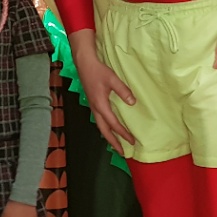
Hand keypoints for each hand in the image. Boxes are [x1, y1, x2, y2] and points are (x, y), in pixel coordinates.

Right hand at [71, 34, 136, 156]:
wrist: (84, 63)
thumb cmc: (98, 71)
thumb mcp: (113, 79)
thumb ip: (123, 91)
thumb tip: (132, 103)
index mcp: (100, 105)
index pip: (113, 124)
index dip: (123, 133)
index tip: (132, 141)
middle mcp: (95, 109)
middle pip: (104, 130)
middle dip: (113, 142)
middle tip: (121, 152)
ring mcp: (93, 106)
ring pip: (100, 126)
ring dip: (108, 136)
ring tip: (116, 144)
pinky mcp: (93, 102)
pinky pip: (99, 120)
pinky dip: (105, 127)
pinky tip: (110, 127)